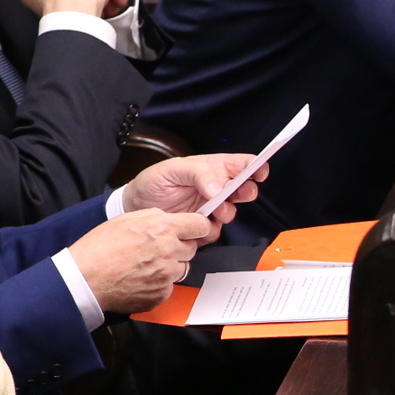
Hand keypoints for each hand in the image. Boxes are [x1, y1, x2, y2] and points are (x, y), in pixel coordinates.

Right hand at [67, 209, 214, 313]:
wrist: (85, 278)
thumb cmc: (99, 248)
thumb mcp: (126, 219)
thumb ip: (154, 216)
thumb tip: (170, 217)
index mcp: (162, 230)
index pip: (201, 226)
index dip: (197, 227)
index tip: (192, 229)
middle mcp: (169, 252)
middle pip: (192, 248)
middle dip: (179, 246)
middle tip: (157, 248)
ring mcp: (167, 276)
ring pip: (182, 268)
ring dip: (170, 266)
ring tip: (146, 264)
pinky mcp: (161, 294)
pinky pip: (170, 286)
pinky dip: (160, 283)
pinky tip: (141, 278)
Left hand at [120, 151, 257, 228]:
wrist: (135, 207)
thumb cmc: (153, 182)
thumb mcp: (172, 169)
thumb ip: (198, 173)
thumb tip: (219, 188)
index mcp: (212, 167)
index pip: (241, 164)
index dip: (255, 166)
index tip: (259, 173)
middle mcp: (216, 187)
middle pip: (244, 188)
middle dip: (245, 192)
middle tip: (235, 195)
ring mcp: (211, 207)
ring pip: (232, 212)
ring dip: (226, 212)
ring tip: (213, 211)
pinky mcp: (203, 226)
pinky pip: (217, 230)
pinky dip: (211, 229)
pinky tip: (198, 223)